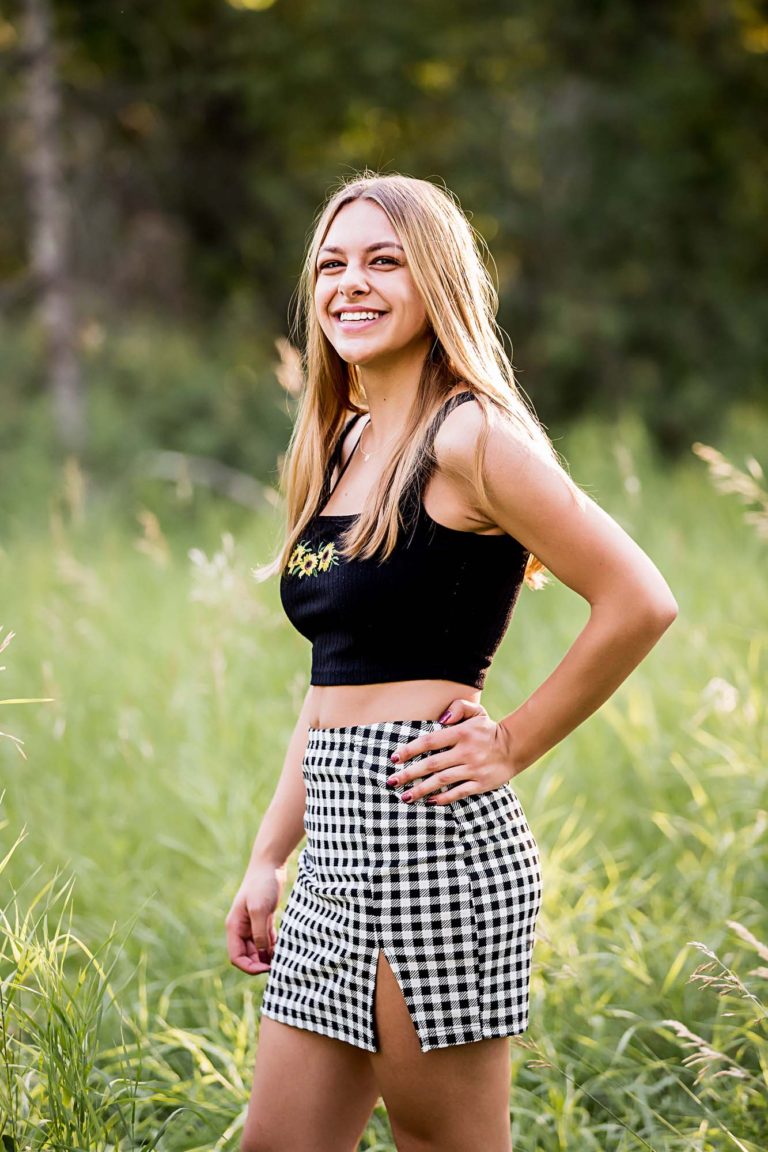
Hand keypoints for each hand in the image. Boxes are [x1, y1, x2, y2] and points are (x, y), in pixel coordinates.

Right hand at [225, 860, 285, 974]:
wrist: (270, 864)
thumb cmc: (262, 884)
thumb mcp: (260, 910)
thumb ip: (259, 933)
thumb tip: (262, 954)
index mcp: (234, 926)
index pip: (236, 956)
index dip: (249, 966)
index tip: (267, 967)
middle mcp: (241, 927)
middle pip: (247, 955)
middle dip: (260, 962)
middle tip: (278, 964)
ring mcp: (252, 923)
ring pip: (258, 948)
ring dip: (268, 955)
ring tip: (282, 957)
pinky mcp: (263, 918)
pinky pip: (266, 939)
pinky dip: (273, 945)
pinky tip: (283, 947)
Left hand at [386, 699, 520, 805]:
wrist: (515, 747)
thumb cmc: (488, 730)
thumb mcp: (477, 712)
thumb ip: (458, 707)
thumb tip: (441, 718)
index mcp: (462, 733)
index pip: (430, 741)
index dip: (410, 749)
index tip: (394, 758)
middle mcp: (466, 752)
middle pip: (432, 764)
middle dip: (409, 774)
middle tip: (392, 781)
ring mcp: (474, 769)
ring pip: (442, 781)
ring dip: (422, 789)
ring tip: (405, 796)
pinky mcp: (481, 784)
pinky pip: (458, 792)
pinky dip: (443, 798)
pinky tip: (430, 801)